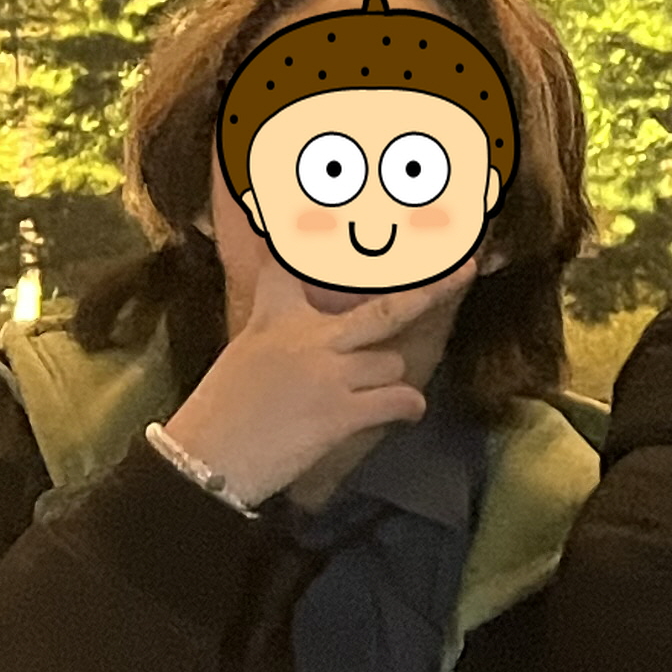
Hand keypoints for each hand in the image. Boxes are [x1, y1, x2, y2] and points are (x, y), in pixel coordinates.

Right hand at [158, 201, 454, 508]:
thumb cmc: (219, 412)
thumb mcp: (245, 354)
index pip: (297, 267)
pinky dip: (408, 408)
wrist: (204, 459)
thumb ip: (280, 331)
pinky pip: (397, 401)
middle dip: (433, 291)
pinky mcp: (342, 412)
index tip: (336, 212)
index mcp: (276, 317)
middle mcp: (308, 337)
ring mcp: (330, 373)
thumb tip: (309, 330)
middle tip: (468, 270)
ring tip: (372, 396)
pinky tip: (408, 413)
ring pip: (391, 364)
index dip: (318, 240)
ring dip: (389, 381)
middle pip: (386, 308)